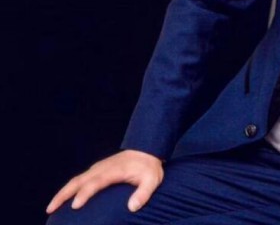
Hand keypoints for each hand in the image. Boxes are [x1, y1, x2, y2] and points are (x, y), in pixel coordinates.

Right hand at [45, 149, 163, 214]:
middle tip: (50, 209)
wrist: (147, 148)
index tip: (75, 205)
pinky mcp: (97, 169)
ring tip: (50, 208)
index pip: (96, 182)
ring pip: (76, 179)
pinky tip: (63, 199)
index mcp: (114, 170)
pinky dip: (69, 188)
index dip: (85, 193)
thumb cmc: (149, 167)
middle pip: (79, 180)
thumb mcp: (152, 179)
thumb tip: (132, 208)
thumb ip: (143, 193)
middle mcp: (102, 168)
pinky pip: (80, 179)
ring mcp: (98, 168)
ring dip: (63, 192)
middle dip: (64, 194)